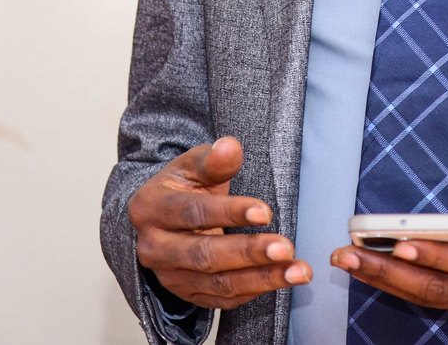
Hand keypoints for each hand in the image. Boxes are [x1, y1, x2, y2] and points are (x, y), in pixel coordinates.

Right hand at [129, 136, 311, 308]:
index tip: (265, 212)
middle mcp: (154, 247)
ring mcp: (168, 276)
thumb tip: (230, 147)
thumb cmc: (183, 186)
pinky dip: (253, 292)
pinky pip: (222, 300)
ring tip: (297, 271)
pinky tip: (280, 281)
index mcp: (150, 208)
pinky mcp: (185, 294)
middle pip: (205, 255)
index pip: (193, 212)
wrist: (162, 217)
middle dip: (249, 253)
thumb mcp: (194, 166)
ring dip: (261, 279)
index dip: (229, 213)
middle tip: (286, 248)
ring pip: (217, 284)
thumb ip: (214, 160)